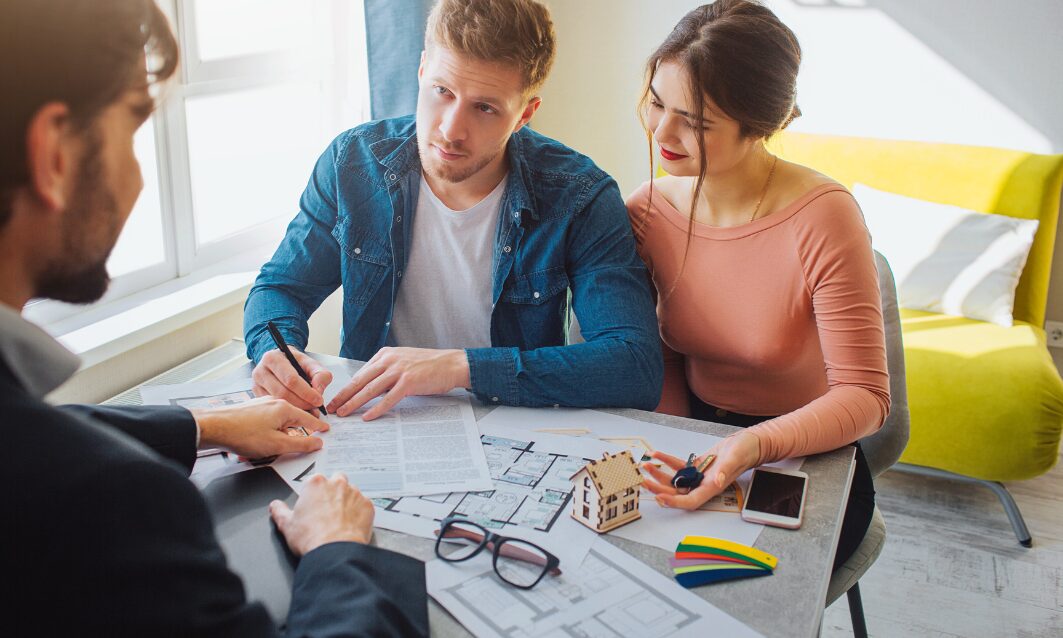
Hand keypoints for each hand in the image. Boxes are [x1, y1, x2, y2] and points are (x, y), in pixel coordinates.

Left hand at [192, 397, 328, 457]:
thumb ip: (300, 445)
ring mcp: (261, 405)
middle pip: (293, 420)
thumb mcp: (277, 445)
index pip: (308, 418)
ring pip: (278, 422)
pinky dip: (266, 434)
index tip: (326, 430)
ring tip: (269, 450)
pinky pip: (266, 423)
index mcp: (285, 409)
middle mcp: (274, 403)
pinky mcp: (250, 410)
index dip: (318, 426)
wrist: (213, 427)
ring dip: (277, 437)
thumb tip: (317, 443)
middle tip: (300, 445)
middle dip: (295, 434)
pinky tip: (257, 445)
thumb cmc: (243, 434)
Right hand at [252, 347, 332, 411]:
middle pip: (283, 393)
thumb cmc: (295, 363)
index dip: (306, 392)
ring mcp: (256, 385)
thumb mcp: (311, 364)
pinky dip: (287, 412)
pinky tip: (298, 411)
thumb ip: (320, 374)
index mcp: (273, 358)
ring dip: (296, 409)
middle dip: (302, 403)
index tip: (318, 400)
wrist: (282, 362)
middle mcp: (260, 371)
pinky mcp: (257, 395)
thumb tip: (318, 391)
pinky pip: (273, 407)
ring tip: (309, 410)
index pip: (291, 379)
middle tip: (315, 408)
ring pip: (277, 402)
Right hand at [269, 473, 373, 555]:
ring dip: (347, 501)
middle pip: (336, 480)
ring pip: (352, 492)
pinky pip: (364, 505)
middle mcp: (337, 483)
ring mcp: (355, 493)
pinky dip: (359, 513)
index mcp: (316, 483)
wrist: (334, 552)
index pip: (315, 480)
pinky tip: (351, 525)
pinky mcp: (368, 505)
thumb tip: (275, 506)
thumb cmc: (311, 538)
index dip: (314, 493)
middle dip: (333, 491)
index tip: (313, 504)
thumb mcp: (286, 525)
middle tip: (327, 510)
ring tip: (340, 520)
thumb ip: (279, 511)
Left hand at [327, 347, 470, 419]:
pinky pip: (388, 398)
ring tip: (343, 413)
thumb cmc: (429, 365)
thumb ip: (386, 373)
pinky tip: (367, 416)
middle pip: (360, 381)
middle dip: (343, 396)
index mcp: (385, 354)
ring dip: (354, 403)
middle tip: (331, 408)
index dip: (346, 388)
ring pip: (370, 390)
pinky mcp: (409, 382)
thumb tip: (371, 389)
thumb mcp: (403, 362)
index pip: (360, 373)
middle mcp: (389, 360)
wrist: (452, 364)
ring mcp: (399, 370)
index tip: (336, 399)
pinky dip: (376, 409)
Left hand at [641, 430, 760, 508]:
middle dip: (660, 490)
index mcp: (713, 487)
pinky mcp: (698, 467)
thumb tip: (717, 482)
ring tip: (647, 467)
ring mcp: (700, 476)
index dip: (675, 502)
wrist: (749, 443)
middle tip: (644, 482)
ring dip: (660, 476)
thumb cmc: (745, 450)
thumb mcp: (736, 457)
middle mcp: (704, 484)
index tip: (660, 498)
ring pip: (676, 481)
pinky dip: (667, 462)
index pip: (691, 500)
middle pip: (678, 493)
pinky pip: (679, 467)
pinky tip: (657, 455)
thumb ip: (726, 470)